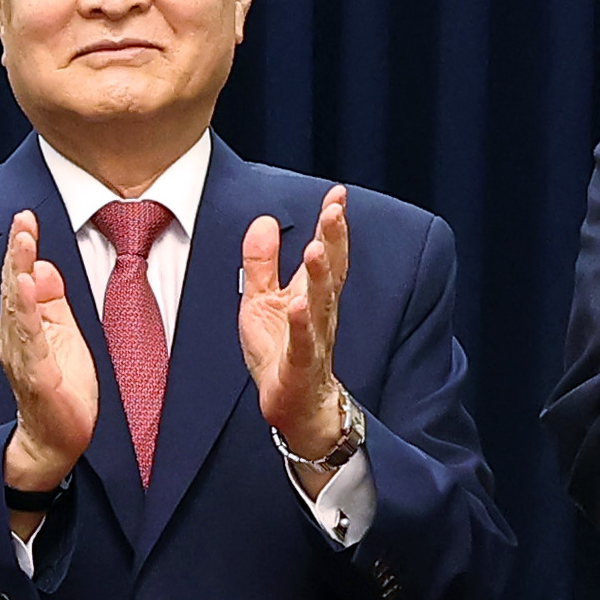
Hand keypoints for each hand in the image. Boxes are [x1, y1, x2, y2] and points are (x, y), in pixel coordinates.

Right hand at [0, 209, 101, 495]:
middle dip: (18, 251)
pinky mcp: (35, 376)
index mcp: (22, 325)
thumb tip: (41, 266)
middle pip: (13, 286)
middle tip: (22, 219)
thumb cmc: (61, 390)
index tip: (26, 217)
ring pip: (17, 308)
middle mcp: (14, 337)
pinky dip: (26, 311)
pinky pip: (30, 339)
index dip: (22, 248)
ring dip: (18, 272)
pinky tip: (26, 287)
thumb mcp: (62, 335)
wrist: (55, 440)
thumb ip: (51, 303)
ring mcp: (22, 356)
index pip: (19, 278)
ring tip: (22, 243)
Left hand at [242, 186, 359, 467]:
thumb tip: (266, 220)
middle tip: (334, 210)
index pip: (326, 253)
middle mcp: (320, 312)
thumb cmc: (279, 351)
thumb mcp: (261, 299)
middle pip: (329, 271)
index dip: (332, 224)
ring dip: (320, 275)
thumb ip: (262, 262)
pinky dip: (302, 323)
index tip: (338, 194)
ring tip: (316, 247)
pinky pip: (303, 342)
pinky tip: (299, 303)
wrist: (294, 405)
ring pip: (321, 303)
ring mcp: (312, 338)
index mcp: (311, 293)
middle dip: (333, 239)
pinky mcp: (299, 365)